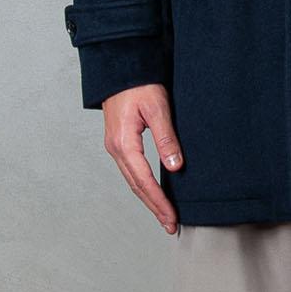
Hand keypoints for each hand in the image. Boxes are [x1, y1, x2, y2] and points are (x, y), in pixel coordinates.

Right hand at [102, 82, 183, 232]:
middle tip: (171, 226)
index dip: (159, 202)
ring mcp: (115, 146)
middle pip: (136, 186)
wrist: (120, 66)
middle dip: (154, 207)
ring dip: (148, 199)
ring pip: (132, 180)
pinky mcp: (119, 142)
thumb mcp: (157, 108)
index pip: (144, 181)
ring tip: (164, 214)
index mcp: (124, 143)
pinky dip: (143, 185)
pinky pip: (131, 170)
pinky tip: (153, 191)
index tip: (172, 218)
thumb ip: (166, 138)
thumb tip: (175, 167)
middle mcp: (116, 148)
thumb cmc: (139, 83)